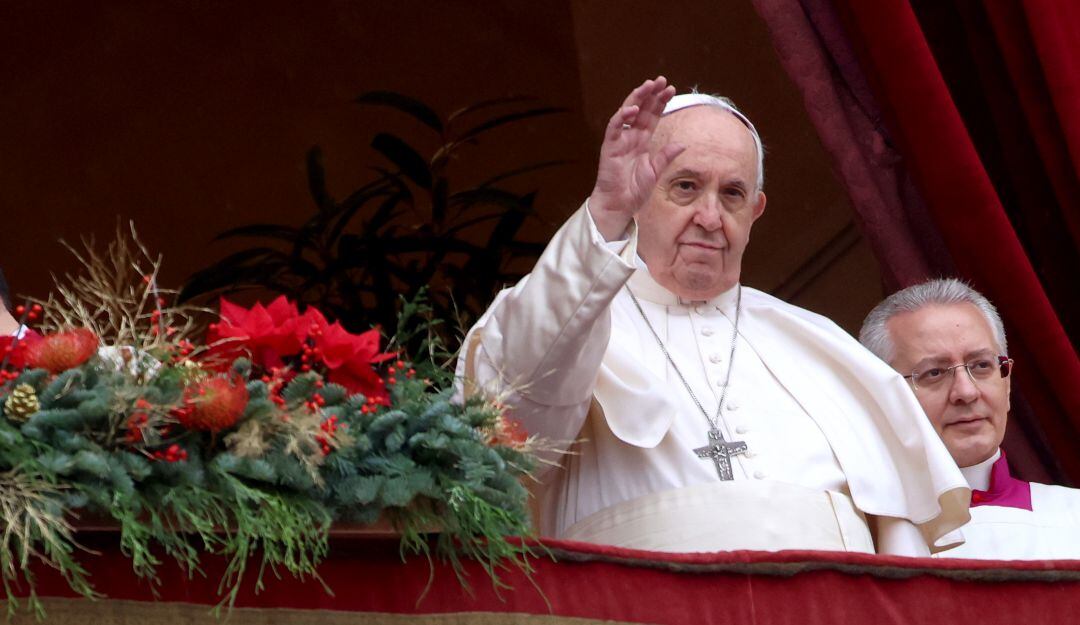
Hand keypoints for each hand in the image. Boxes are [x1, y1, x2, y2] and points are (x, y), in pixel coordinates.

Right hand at [588, 76, 684, 240]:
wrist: (619, 205)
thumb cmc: (634, 191)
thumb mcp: (655, 171)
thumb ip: (666, 156)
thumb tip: (682, 144)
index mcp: (642, 141)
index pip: (652, 116)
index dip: (660, 102)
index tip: (671, 89)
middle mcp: (630, 137)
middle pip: (641, 110)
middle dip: (651, 94)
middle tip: (662, 80)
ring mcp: (619, 140)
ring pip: (627, 112)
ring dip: (637, 98)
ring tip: (648, 85)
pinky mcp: (609, 147)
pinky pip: (614, 128)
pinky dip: (621, 117)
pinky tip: (632, 109)